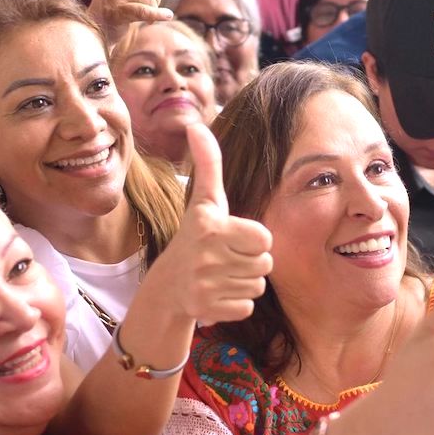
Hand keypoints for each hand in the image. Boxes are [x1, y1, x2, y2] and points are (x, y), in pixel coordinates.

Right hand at [149, 123, 271, 324]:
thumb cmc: (196, 236)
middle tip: (227, 258)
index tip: (234, 237)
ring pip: (258, 286)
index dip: (255, 239)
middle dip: (251, 262)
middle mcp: (206, 255)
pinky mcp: (207, 309)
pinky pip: (247, 307)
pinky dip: (236, 303)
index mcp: (211, 225)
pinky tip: (218, 294)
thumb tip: (195, 125)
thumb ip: (208, 163)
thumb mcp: (205, 201)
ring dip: (244, 282)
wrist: (168, 285)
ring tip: (221, 274)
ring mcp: (205, 284)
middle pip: (265, 264)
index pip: (265, 239)